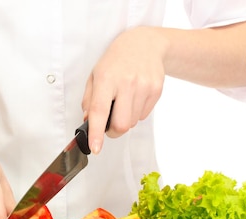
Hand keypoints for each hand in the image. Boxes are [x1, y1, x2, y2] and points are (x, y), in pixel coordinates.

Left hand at [82, 26, 167, 153]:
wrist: (144, 44)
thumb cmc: (116, 61)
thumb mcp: (95, 75)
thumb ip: (89, 100)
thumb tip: (89, 121)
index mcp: (106, 78)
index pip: (100, 110)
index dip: (96, 132)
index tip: (96, 147)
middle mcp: (126, 82)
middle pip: (121, 124)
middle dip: (113, 131)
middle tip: (109, 125)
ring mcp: (144, 86)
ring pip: (133, 122)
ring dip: (125, 120)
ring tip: (123, 102)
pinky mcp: (156, 90)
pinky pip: (143, 115)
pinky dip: (136, 112)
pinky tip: (134, 97)